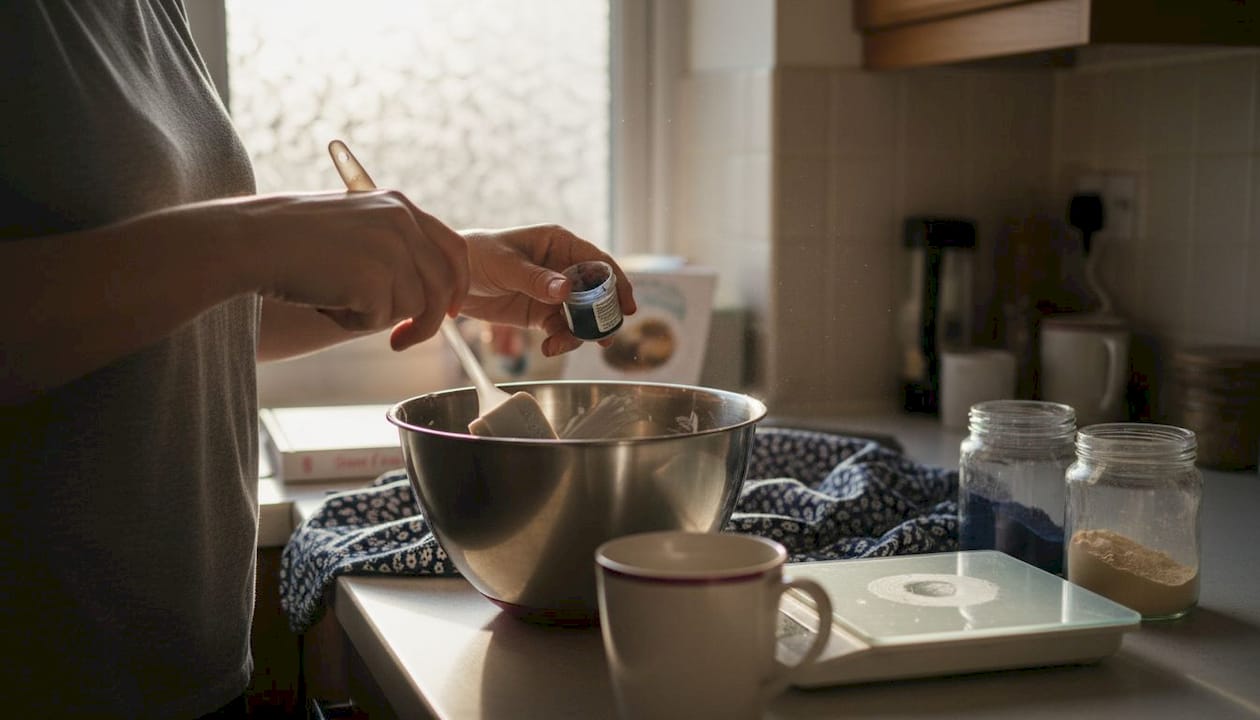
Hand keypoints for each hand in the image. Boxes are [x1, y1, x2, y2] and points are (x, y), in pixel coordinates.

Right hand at [240, 189, 469, 348]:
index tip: (452, 311)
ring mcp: (391, 250)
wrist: (250, 241)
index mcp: (399, 205)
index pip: (454, 249)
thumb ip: (391, 249)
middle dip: (429, 321)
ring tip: (334, 297)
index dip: (457, 284)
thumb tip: (425, 297)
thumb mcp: (353, 226)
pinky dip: (351, 322)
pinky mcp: (375, 279)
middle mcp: (402, 222)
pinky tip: (323, 301)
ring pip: (412, 307)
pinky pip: (379, 320)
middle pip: (443, 285)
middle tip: (402, 342)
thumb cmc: (290, 239)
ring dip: (374, 316)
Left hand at [459, 224, 636, 355]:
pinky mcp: (542, 314)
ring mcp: (554, 293)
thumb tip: (566, 289)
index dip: (616, 283)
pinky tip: (550, 348)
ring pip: (582, 315)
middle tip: (604, 336)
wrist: (450, 279)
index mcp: (559, 243)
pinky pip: (562, 330)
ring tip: (566, 344)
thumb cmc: (477, 255)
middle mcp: (562, 267)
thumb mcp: (505, 265)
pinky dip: (561, 341)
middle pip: (596, 292)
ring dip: (581, 333)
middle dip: (602, 315)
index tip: (626, 305)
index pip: (598, 262)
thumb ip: (535, 279)